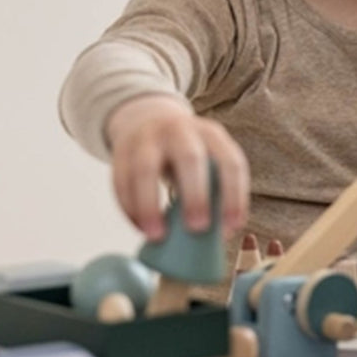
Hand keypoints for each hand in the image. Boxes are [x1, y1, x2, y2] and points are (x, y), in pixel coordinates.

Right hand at [104, 94, 249, 241]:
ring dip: (150, 206)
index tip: (231, 228)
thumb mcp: (208, 160)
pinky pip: (121, 180)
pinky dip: (130, 207)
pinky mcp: (121, 150)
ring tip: (157, 236)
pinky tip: (140, 227)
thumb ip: (216, 190)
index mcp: (211, 135)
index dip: (234, 196)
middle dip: (196, 195)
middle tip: (197, 228)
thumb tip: (219, 235)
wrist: (149, 119)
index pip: (230, 162)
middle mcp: (180, 131)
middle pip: (190, 158)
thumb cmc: (187, 154)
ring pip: (145, 169)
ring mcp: (148, 138)